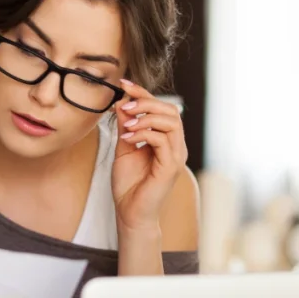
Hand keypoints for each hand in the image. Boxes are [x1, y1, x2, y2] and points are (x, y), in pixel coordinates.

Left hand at [111, 79, 188, 234]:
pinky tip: (127, 137)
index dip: (144, 94)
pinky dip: (144, 133)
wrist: (130, 213)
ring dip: (145, 117)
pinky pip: (162, 140)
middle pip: (170, 110)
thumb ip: (125, 126)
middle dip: (146, 102)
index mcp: (167, 140)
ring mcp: (176, 156)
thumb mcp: (124, 149)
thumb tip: (122, 102)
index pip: (161, 109)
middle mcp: (176, 146)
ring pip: (170, 122)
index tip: (124, 84)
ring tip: (126, 123)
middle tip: (124, 105)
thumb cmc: (129, 185)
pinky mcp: (171, 167)